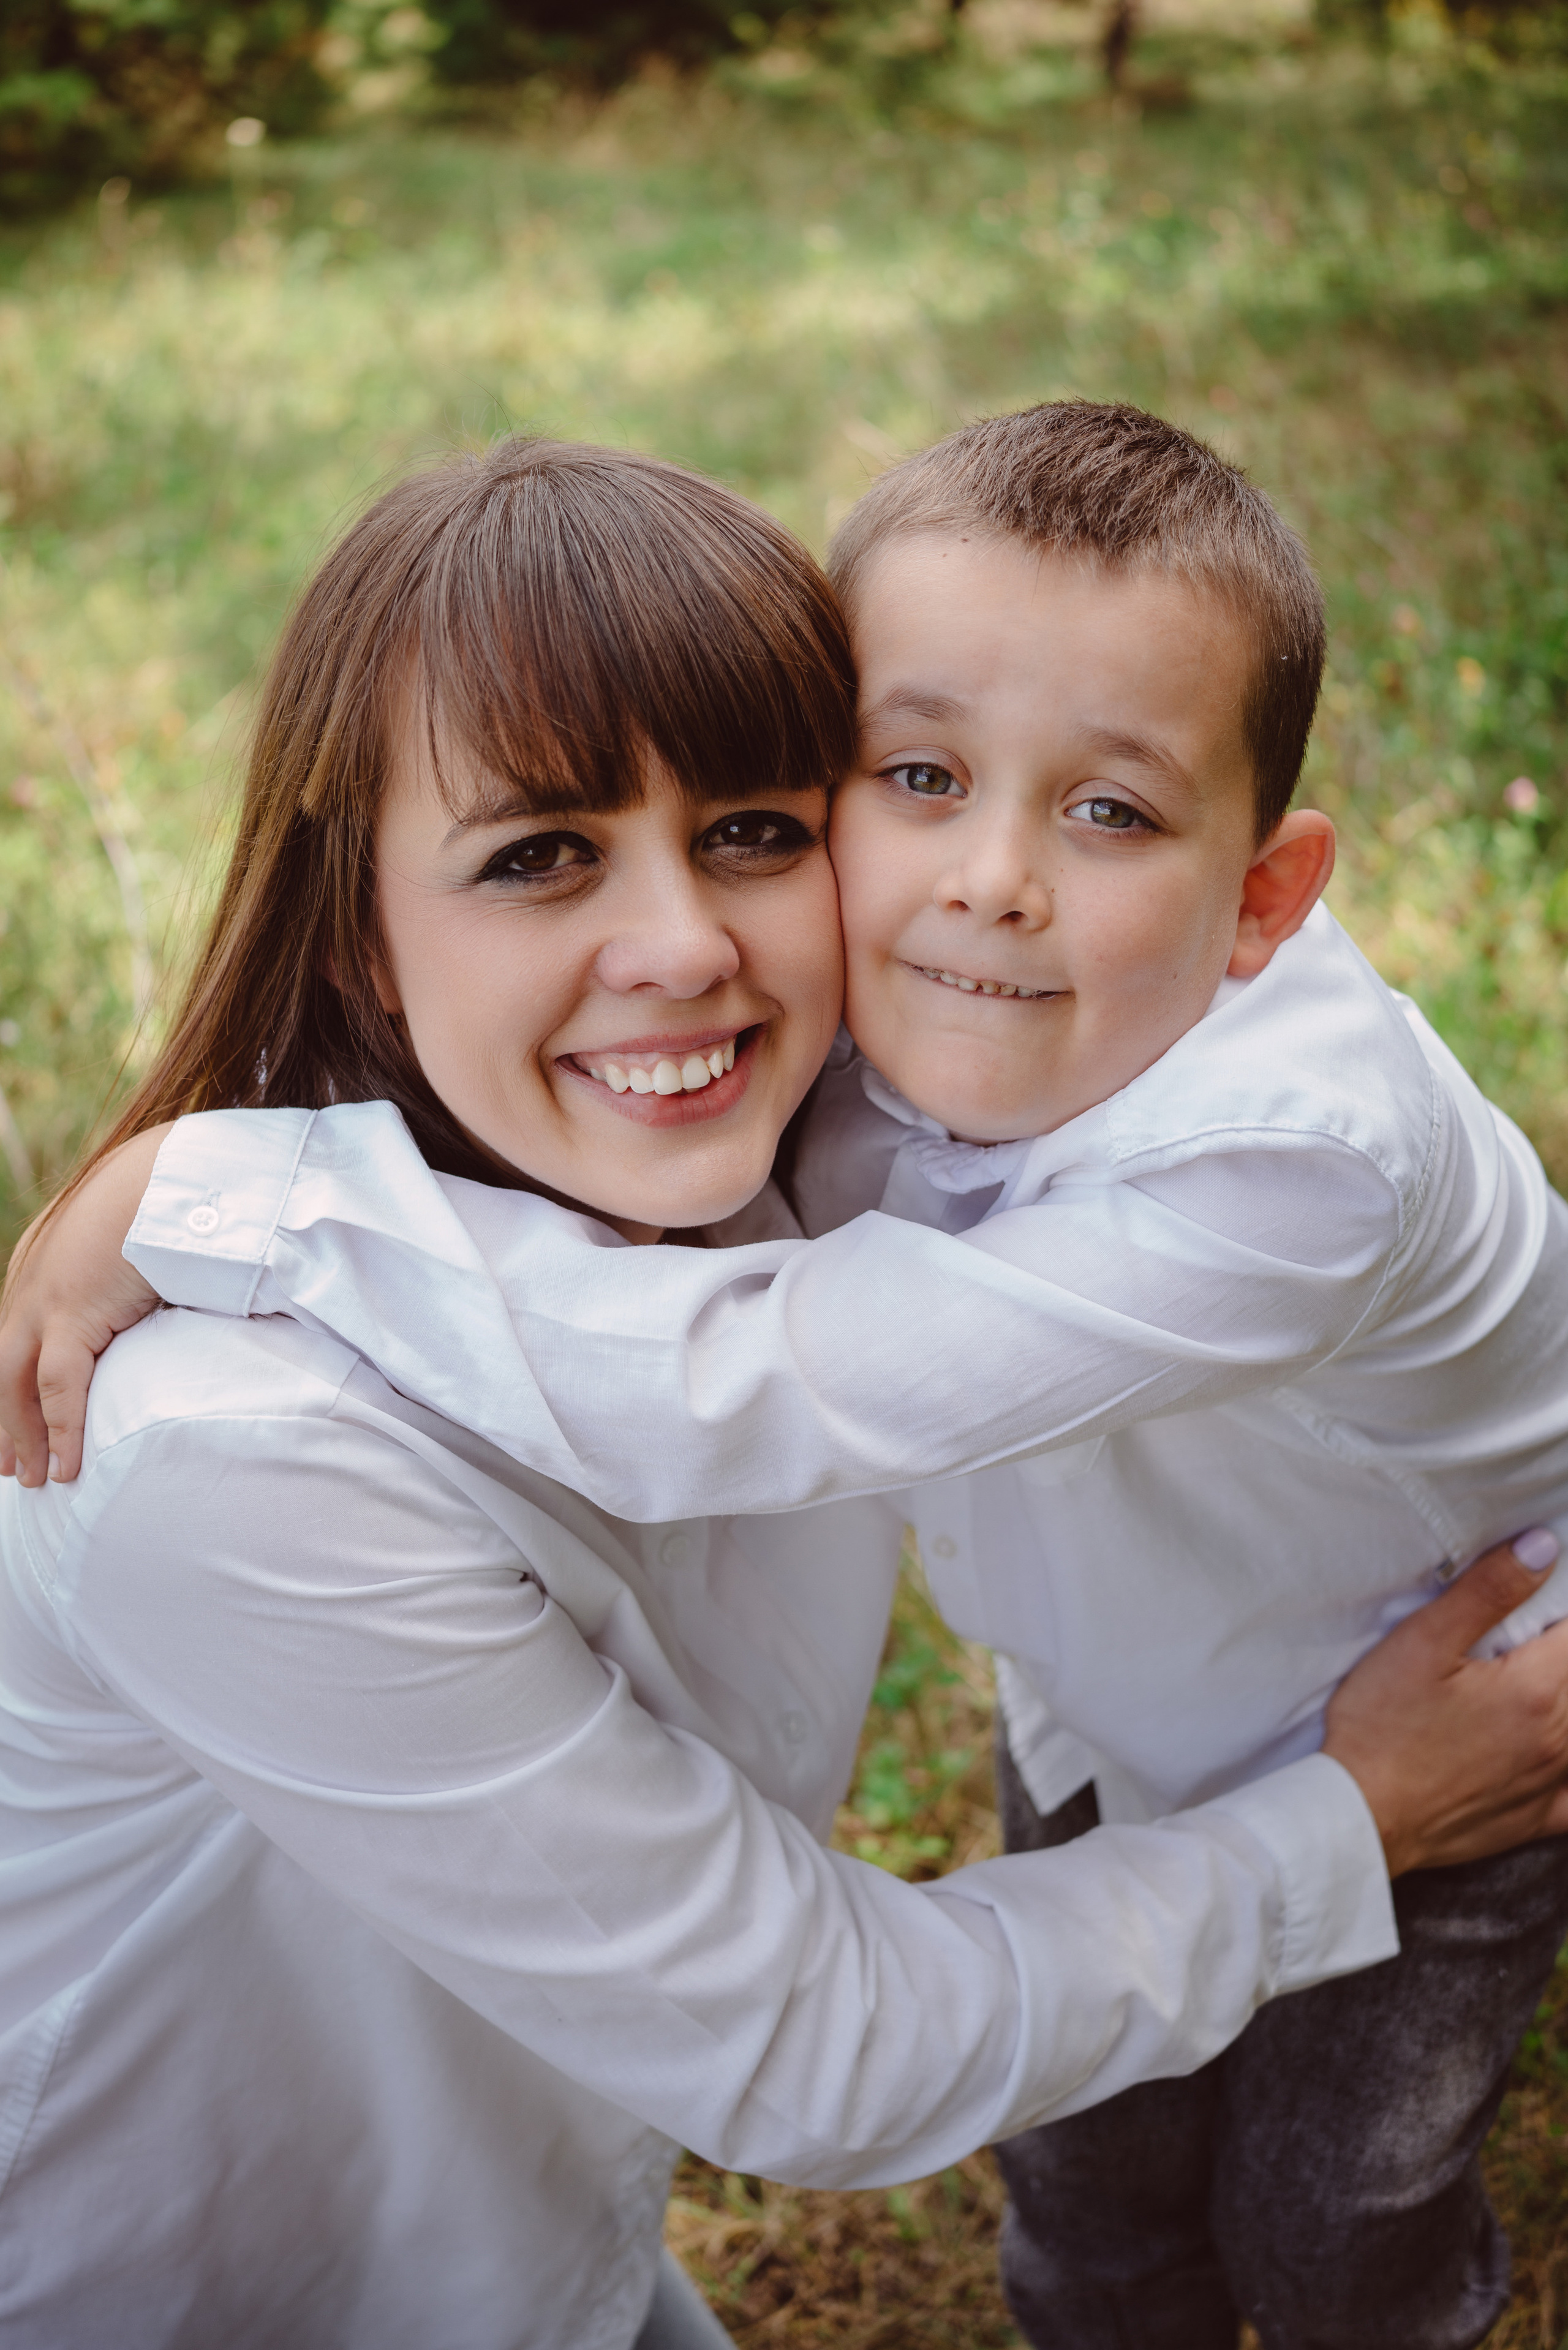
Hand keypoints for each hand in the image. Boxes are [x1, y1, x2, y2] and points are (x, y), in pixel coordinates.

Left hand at [0, 1126, 168, 1485]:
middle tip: (9, 1466)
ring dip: (25, 1437)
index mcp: (40, 1261)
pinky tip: (69, 1465)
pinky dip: (61, 1430)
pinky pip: (58, 1387)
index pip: (12, 1338)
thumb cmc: (166, 1196)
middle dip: (2, 1419)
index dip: (10, 1385)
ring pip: (16, 1386)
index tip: (15, 1418)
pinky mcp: (70, 1315)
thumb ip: (124, 1270)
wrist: (168, 1171)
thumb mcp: (132, 1237)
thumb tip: (147, 1293)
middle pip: (0, 1366)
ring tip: (36, 1479)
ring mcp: (42, 1299)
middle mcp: (29, 1281)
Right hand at [1324, 1531, 1567, 1874]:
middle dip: (1558, 1652)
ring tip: (1530, 1683)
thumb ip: (1488, 1591)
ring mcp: (1551, 1782)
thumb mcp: (1422, 1642)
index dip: (1558, 1610)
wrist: (1362, 1815)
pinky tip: (1553, 1750)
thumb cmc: (1382, 1727)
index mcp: (1536, 1690)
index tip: (1537, 1606)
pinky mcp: (1537, 1817)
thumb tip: (1544, 1546)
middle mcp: (1557, 1738)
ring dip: (1563, 1697)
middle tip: (1523, 1644)